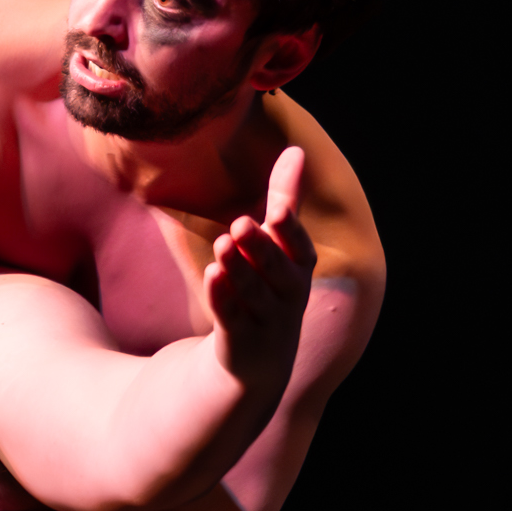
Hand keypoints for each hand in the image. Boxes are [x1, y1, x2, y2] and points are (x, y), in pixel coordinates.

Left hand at [204, 144, 314, 410]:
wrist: (259, 361)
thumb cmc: (270, 288)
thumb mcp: (281, 246)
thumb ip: (286, 199)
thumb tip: (297, 150)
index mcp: (298, 271)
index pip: (300, 251)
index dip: (291, 232)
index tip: (279, 210)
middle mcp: (287, 298)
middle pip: (278, 272)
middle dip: (262, 249)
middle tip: (241, 223)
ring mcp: (264, 322)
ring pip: (253, 295)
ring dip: (239, 271)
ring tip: (222, 245)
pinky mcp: (238, 341)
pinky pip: (231, 318)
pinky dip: (223, 298)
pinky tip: (211, 275)